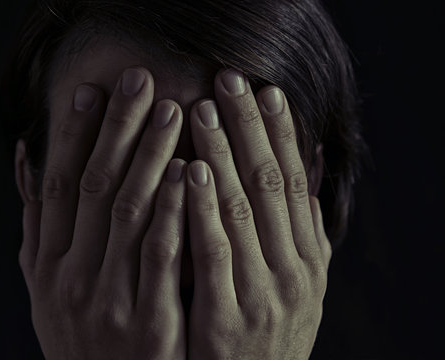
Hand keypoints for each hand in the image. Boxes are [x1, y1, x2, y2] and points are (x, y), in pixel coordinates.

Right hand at [19, 67, 186, 358]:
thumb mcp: (44, 289)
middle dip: (118, 129)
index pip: (59, 185)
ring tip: (172, 111)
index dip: (74, 135)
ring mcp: (110, 299)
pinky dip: (176, 211)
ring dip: (151, 157)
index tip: (92, 91)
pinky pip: (163, 257)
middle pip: (96, 186)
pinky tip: (192, 173)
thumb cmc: (81, 335)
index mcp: (48, 265)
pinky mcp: (150, 322)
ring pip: (130, 212)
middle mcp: (71, 277)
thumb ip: (36, 229)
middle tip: (141, 81)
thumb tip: (26, 162)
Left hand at [185, 69, 331, 358]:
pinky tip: (188, 172)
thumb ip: (303, 233)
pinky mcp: (226, 321)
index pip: (294, 180)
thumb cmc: (267, 334)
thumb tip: (310, 174)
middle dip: (249, 128)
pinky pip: (213, 254)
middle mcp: (293, 271)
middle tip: (228, 81)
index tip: (265, 90)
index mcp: (309, 258)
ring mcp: (262, 296)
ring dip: (223, 155)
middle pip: (269, 183)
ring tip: (202, 111)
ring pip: (242, 210)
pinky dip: (202, 210)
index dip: (281, 132)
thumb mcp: (297, 285)